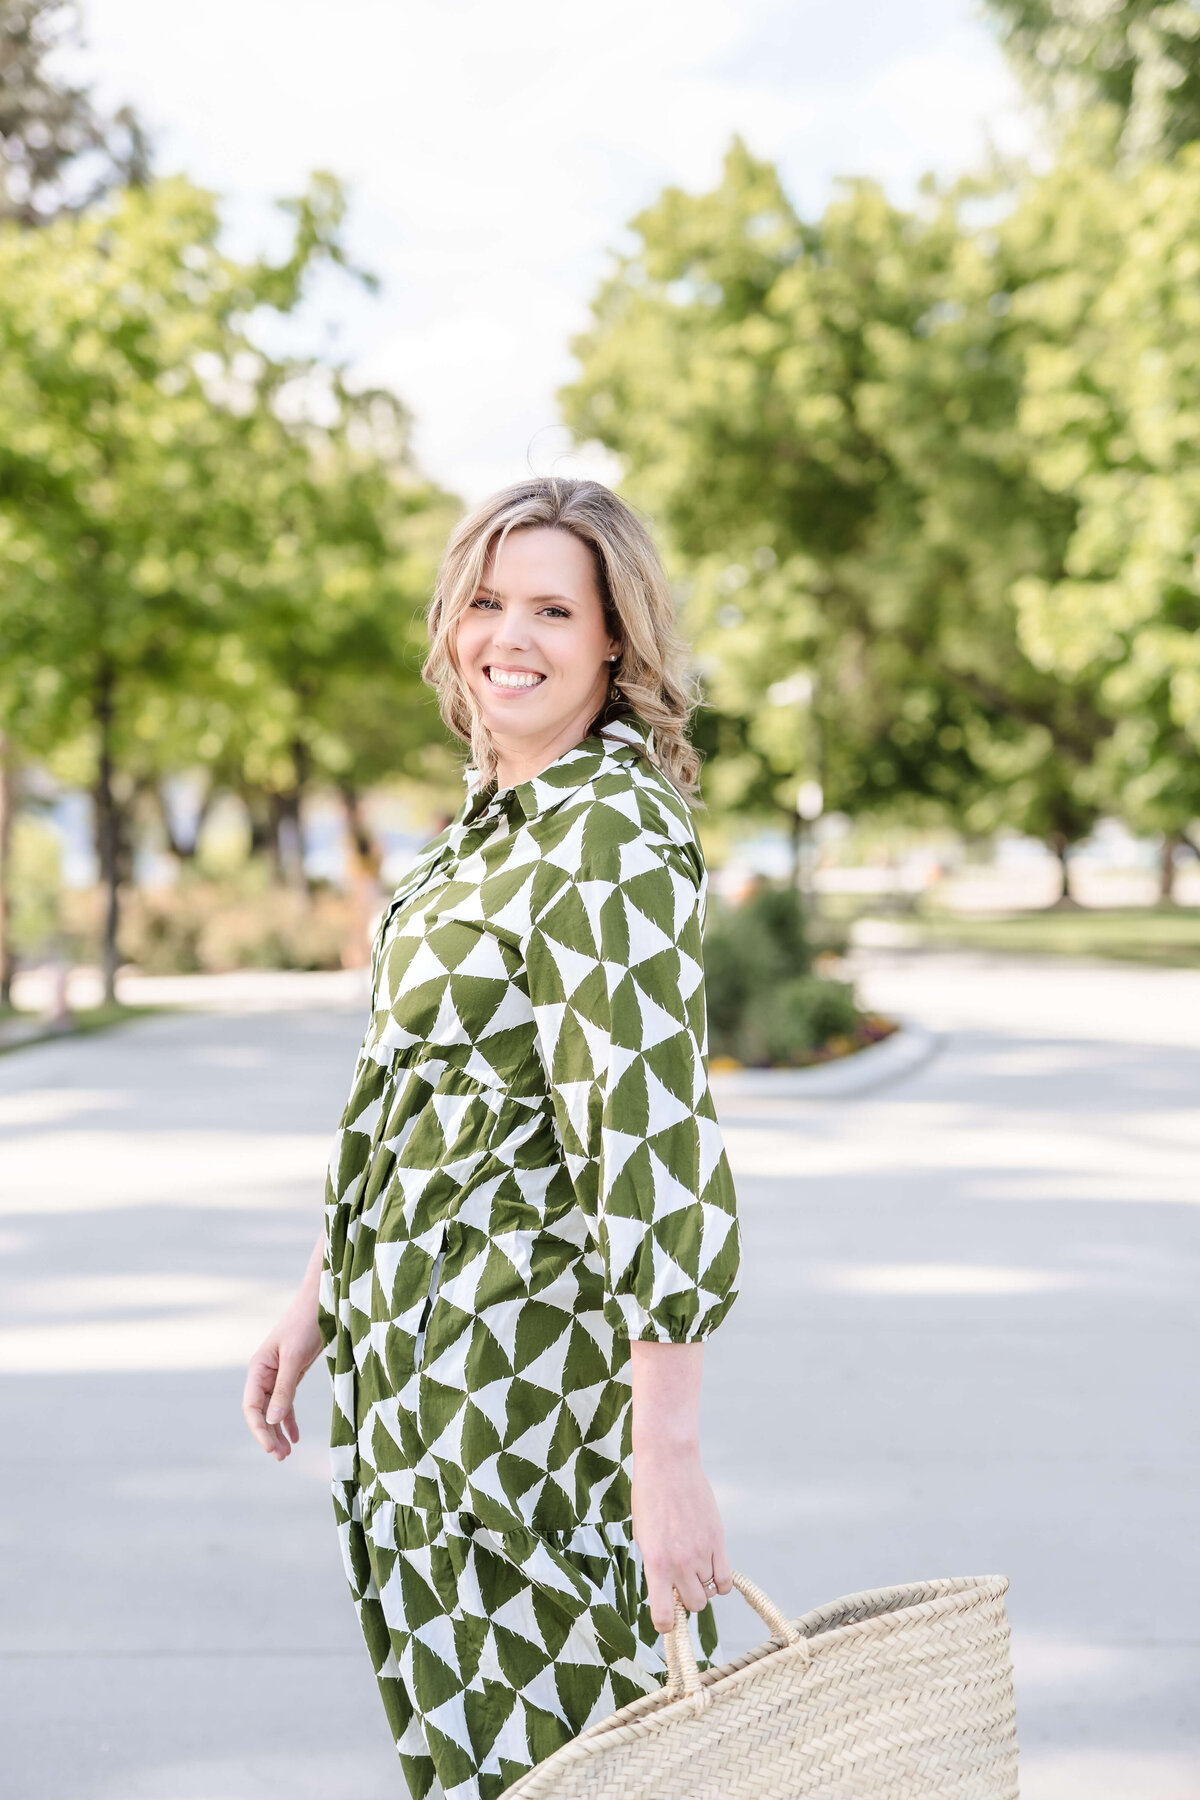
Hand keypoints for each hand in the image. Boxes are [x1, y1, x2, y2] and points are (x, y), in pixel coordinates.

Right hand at [242, 1280, 323, 1461]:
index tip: (272, 1448)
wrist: (322, 1300)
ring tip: (286, 1454)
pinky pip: (286, 1402)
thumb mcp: (295, 1357)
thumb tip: (272, 1421)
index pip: (251, 1406)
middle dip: (268, 1435)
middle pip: (260, 1411)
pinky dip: (289, 1419)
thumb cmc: (306, 1324)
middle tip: (281, 1457)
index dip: (259, 1429)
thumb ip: (284, 1389)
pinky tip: (295, 1436)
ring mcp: (277, 1374)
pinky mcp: (292, 1373)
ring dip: (278, 1431)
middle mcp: (264, 1373)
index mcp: (258, 1367)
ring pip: (273, 1410)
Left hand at [632, 1440, 732, 1632]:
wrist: (669, 1465)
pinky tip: (711, 1568)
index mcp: (656, 1563)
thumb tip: (669, 1591)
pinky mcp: (719, 1541)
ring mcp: (702, 1553)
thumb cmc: (650, 1499)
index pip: (664, 1616)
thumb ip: (656, 1566)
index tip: (665, 1620)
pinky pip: (725, 1580)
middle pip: (693, 1605)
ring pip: (709, 1592)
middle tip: (680, 1582)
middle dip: (687, 1599)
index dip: (665, 1624)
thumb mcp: (643, 1536)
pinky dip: (720, 1582)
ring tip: (693, 1563)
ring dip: (702, 1584)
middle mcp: (680, 1563)